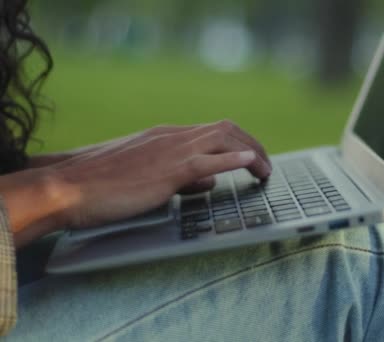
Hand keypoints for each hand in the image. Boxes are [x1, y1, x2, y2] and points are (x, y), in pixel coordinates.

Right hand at [44, 120, 271, 228]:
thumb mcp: (147, 176)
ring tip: (266, 170)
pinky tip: (249, 162)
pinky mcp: (166, 170)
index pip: (212, 131)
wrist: (70, 186)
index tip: (252, 156)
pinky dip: (232, 159)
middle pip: (225, 130)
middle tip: (266, 165)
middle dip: (253, 144)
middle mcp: (172, 137)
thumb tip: (210, 182)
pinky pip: (206, 161)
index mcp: (166, 136)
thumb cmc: (103, 185)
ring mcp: (170, 151)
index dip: (238, 142)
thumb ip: (181, 176)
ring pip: (222, 139)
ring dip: (251, 152)